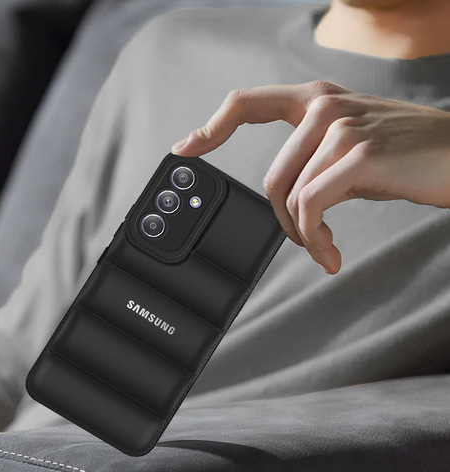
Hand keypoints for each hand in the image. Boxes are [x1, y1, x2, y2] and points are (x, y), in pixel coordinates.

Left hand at [171, 81, 449, 273]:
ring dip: (304, 235)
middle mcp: (324, 107)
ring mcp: (340, 129)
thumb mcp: (348, 146)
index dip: (212, 127)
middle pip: (271, 179)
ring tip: (322, 248)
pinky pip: (311, 208)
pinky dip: (314, 239)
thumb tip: (282, 198)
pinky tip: (329, 253)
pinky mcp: (357, 156)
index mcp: (315, 99)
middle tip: (305, 240)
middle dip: (283, 221)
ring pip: (291, 198)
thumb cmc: (403, 155)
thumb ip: (310, 158)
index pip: (248, 103)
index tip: (186, 148)